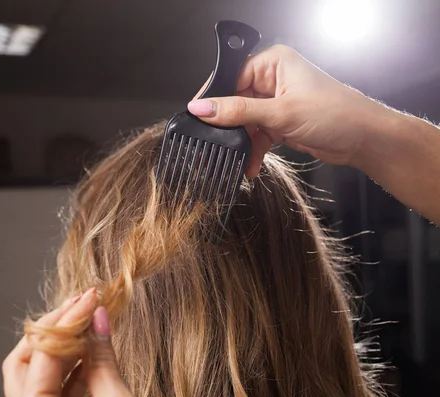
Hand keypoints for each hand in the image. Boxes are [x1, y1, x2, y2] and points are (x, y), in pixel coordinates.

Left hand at [2, 288, 131, 396]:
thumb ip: (104, 361)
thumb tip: (99, 318)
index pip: (43, 353)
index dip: (68, 320)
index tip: (90, 299)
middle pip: (24, 361)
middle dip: (54, 329)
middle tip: (80, 306)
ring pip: (38, 374)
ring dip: (63, 346)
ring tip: (88, 322)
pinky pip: (54, 390)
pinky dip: (71, 368)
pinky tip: (91, 351)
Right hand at [188, 45, 392, 175]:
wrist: (365, 140)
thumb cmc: (336, 114)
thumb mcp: (281, 113)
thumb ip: (238, 111)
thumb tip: (202, 108)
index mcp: (272, 63)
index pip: (230, 76)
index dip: (215, 98)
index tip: (200, 118)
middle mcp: (273, 79)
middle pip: (235, 102)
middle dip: (229, 127)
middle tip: (217, 145)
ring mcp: (276, 102)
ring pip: (244, 122)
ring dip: (242, 143)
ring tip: (240, 160)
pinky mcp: (280, 121)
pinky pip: (256, 135)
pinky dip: (253, 150)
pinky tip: (251, 165)